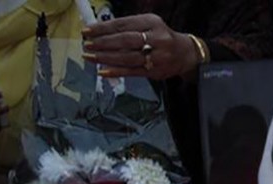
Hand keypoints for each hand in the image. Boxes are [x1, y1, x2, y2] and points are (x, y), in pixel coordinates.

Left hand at [82, 14, 199, 79]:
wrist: (185, 54)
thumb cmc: (161, 37)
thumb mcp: (148, 24)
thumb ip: (128, 27)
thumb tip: (101, 32)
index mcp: (151, 22)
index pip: (123, 24)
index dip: (103, 28)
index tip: (88, 31)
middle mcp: (156, 38)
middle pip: (125, 40)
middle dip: (103, 43)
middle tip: (87, 45)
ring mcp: (157, 56)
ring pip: (127, 57)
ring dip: (106, 58)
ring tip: (90, 57)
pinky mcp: (155, 71)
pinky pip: (132, 72)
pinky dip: (116, 72)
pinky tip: (103, 71)